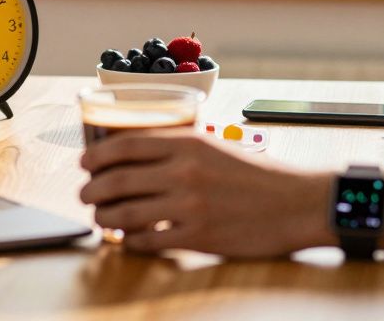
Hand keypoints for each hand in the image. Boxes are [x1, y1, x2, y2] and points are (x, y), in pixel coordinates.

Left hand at [79, 130, 334, 256]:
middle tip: (85, 195)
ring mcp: (190, 205)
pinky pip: (149, 241)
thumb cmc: (259, 176)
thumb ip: (179, 152)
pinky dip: (132, 241)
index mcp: (189, 143)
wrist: (298, 203)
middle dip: (91, 189)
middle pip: (117, 179)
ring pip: (126, 212)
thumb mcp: (217, 149)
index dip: (97, 156)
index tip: (85, 164)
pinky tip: (130, 239)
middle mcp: (184, 172)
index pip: (126, 145)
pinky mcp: (198, 236)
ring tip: (102, 218)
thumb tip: (138, 160)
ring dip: (105, 217)